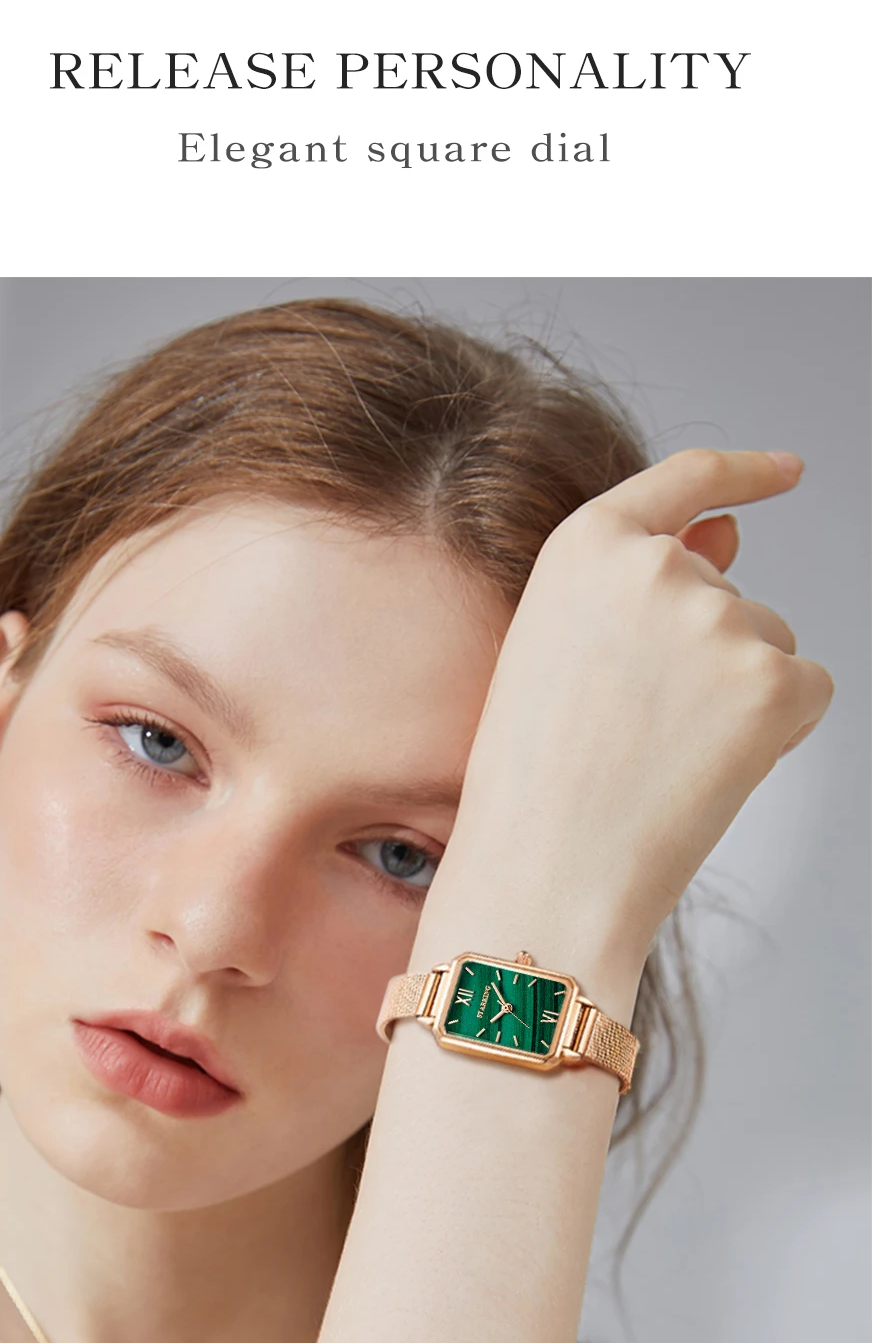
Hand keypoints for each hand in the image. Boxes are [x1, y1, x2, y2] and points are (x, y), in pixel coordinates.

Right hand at [428, 450, 833, 969]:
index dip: (742, 472)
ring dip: (739, 695)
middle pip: (729, 591)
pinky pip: (806, 691)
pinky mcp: (773, 682)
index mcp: (586, 544)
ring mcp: (719, 620)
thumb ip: (641, 583)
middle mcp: (657, 565)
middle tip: (642, 730)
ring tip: (663, 757)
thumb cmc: (534, 776)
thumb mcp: (562, 648)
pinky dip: (778, 734)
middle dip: (709, 651)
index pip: (684, 480)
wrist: (545, 870)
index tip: (785, 472)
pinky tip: (711, 772)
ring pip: (769, 642)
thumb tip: (734, 538)